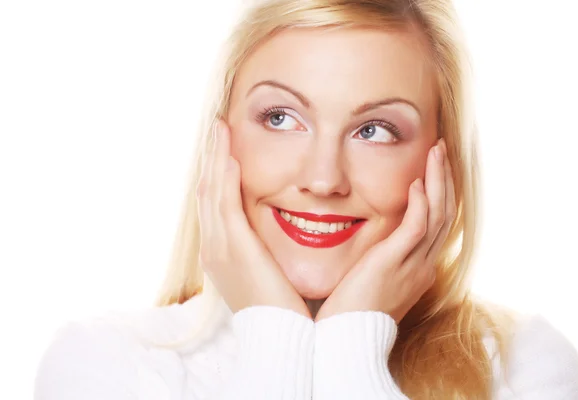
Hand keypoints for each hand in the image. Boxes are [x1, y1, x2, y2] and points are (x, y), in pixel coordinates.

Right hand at [196, 120, 310, 317]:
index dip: (217, 175)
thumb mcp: (267, 274)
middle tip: (217, 130)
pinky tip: (230, 154)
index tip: (224, 150)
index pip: (215, 204)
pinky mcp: (233, 247)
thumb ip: (265, 250)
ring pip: (212, 191)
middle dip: (212, 159)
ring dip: (216, 158)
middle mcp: (213, 246)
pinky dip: (225, 177)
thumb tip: (274, 233)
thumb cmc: (281, 308)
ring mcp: (219, 246)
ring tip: (220, 129)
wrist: (279, 336)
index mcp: (220, 253)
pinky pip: (225, 203)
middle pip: (207, 192)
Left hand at [315, 139, 455, 323]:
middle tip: (441, 151)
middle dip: (444, 180)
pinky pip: (415, 228)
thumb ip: (382, 264)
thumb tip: (376, 249)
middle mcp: (422, 266)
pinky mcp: (392, 264)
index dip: (439, 195)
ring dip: (437, 181)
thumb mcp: (374, 285)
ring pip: (437, 216)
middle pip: (444, 215)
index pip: (437, 225)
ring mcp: (411, 266)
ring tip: (436, 152)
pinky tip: (417, 182)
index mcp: (418, 270)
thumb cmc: (352, 316)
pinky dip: (420, 203)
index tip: (434, 171)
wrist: (347, 343)